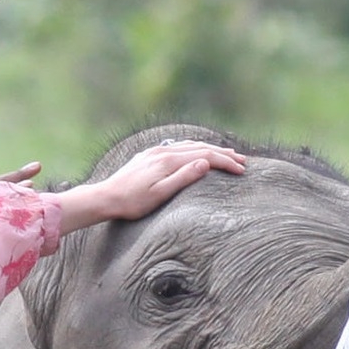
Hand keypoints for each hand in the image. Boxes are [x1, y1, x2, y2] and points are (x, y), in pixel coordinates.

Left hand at [58, 141, 247, 230]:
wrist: (105, 197)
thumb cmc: (133, 202)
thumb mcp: (160, 194)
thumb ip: (183, 177)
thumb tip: (206, 163)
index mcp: (169, 160)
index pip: (205, 156)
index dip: (225, 162)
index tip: (241, 170)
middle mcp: (163, 151)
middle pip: (200, 147)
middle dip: (222, 153)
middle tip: (242, 160)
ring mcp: (156, 152)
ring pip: (189, 145)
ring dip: (210, 149)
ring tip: (226, 154)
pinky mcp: (149, 155)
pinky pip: (178, 147)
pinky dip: (194, 148)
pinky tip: (197, 152)